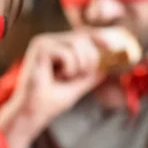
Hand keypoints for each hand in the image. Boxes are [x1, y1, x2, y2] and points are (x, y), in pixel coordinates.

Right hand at [0, 30, 106, 147]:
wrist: (34, 112)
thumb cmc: (51, 100)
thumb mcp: (79, 83)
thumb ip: (92, 72)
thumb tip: (110, 63)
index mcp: (55, 45)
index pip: (82, 34)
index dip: (99, 37)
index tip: (113, 46)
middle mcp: (48, 40)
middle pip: (83, 37)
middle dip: (90, 59)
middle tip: (78, 76)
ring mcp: (42, 42)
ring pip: (77, 44)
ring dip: (79, 65)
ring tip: (66, 77)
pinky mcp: (39, 49)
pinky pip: (67, 53)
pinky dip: (69, 68)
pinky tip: (57, 77)